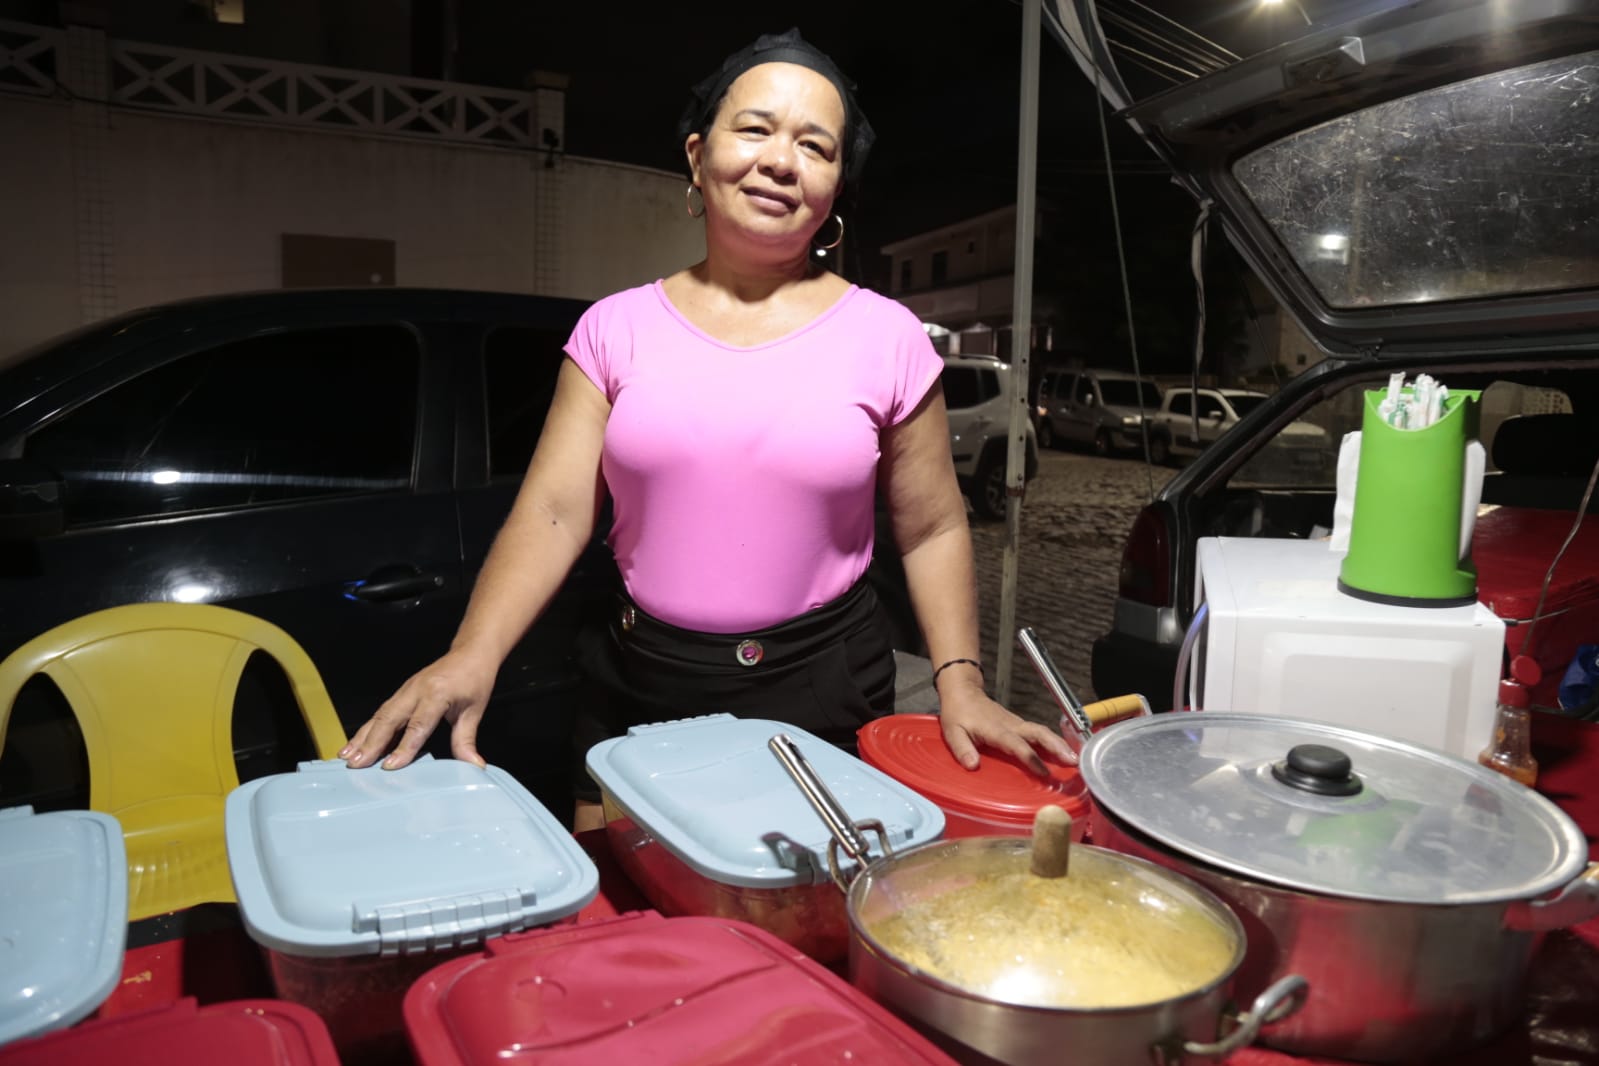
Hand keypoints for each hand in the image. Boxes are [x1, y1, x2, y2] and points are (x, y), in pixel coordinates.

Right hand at [339, 648, 497, 770]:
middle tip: (356, 765)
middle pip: (389, 719)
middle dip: (371, 744)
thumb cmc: (474, 679)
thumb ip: (466, 740)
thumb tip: (473, 765)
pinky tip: (355, 744)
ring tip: (347, 757)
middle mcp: (417, 690)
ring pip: (380, 715)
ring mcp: (406, 690)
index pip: (418, 725)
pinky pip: (381, 712)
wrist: (470, 653)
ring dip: (362, 737)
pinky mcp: (401, 693)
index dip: (403, 747)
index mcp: (437, 693)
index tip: (390, 766)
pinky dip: (367, 729)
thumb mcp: (474, 711)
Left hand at [937, 680, 1076, 775]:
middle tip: (1073, 761)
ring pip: (1042, 732)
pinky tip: (1062, 752)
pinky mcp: (1018, 724)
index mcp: (996, 729)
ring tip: (1075, 759)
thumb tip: (973, 765)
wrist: (963, 691)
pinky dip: (1052, 741)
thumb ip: (962, 748)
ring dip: (1059, 744)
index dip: (1031, 758)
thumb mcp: (952, 732)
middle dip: (1057, 747)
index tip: (1044, 771)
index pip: (1016, 744)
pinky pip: (1038, 732)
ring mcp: (1016, 723)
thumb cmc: (958, 713)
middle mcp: (1011, 725)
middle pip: (1038, 733)